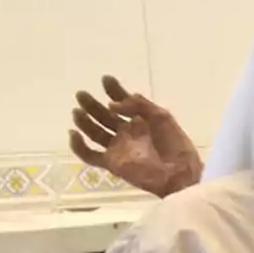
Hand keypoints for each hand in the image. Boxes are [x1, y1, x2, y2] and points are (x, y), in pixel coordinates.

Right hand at [69, 76, 202, 197]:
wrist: (180, 173)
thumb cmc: (175, 145)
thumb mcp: (161, 117)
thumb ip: (139, 106)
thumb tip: (112, 105)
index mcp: (140, 121)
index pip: (122, 103)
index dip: (114, 90)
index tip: (106, 79)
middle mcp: (126, 133)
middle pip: (104, 116)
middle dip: (92, 105)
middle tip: (81, 94)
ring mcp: (118, 148)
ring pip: (94, 133)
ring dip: (84, 121)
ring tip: (78, 109)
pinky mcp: (113, 163)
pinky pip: (90, 156)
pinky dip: (78, 146)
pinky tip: (73, 133)